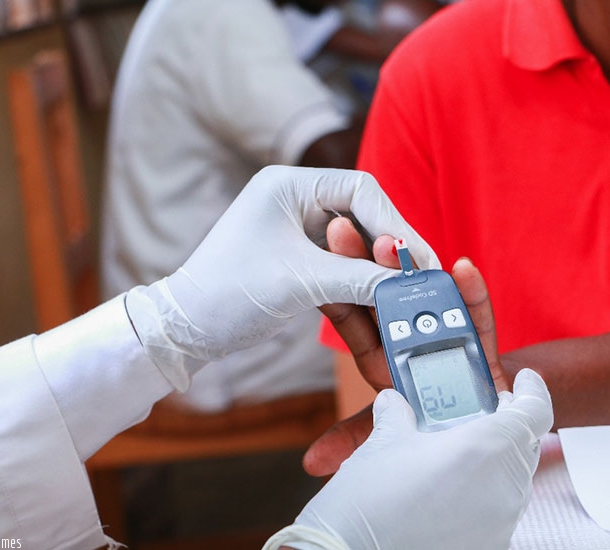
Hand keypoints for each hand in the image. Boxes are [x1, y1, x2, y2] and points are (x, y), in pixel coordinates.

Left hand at [125, 166, 439, 390]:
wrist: (186, 330)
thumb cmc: (230, 295)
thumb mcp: (301, 282)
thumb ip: (360, 277)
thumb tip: (410, 282)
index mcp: (288, 185)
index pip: (361, 190)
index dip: (395, 224)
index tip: (419, 258)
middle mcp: (295, 198)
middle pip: (363, 211)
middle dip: (392, 242)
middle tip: (424, 273)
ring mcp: (297, 225)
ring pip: (356, 236)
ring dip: (381, 261)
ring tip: (410, 284)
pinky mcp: (298, 253)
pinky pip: (343, 258)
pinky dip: (364, 274)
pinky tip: (385, 291)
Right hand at [267, 369, 552, 549]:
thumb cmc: (368, 503)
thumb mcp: (382, 443)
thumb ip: (397, 414)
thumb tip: (394, 403)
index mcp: (484, 449)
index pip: (535, 412)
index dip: (532, 391)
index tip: (524, 380)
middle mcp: (503, 488)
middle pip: (524, 445)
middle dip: (508, 425)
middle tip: (484, 410)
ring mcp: (499, 524)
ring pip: (512, 480)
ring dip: (493, 461)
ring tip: (457, 452)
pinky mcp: (490, 546)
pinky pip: (496, 511)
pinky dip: (482, 494)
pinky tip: (447, 490)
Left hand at [303, 216, 506, 475]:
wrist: (486, 424)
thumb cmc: (430, 422)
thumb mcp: (387, 430)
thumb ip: (354, 437)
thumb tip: (310, 465)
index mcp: (380, 351)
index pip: (353, 315)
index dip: (335, 286)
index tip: (316, 254)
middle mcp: (409, 336)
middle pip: (385, 295)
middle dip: (365, 264)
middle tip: (344, 230)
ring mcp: (445, 330)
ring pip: (427, 296)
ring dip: (412, 271)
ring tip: (396, 244)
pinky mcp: (480, 337)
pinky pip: (477, 314)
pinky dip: (471, 294)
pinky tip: (463, 270)